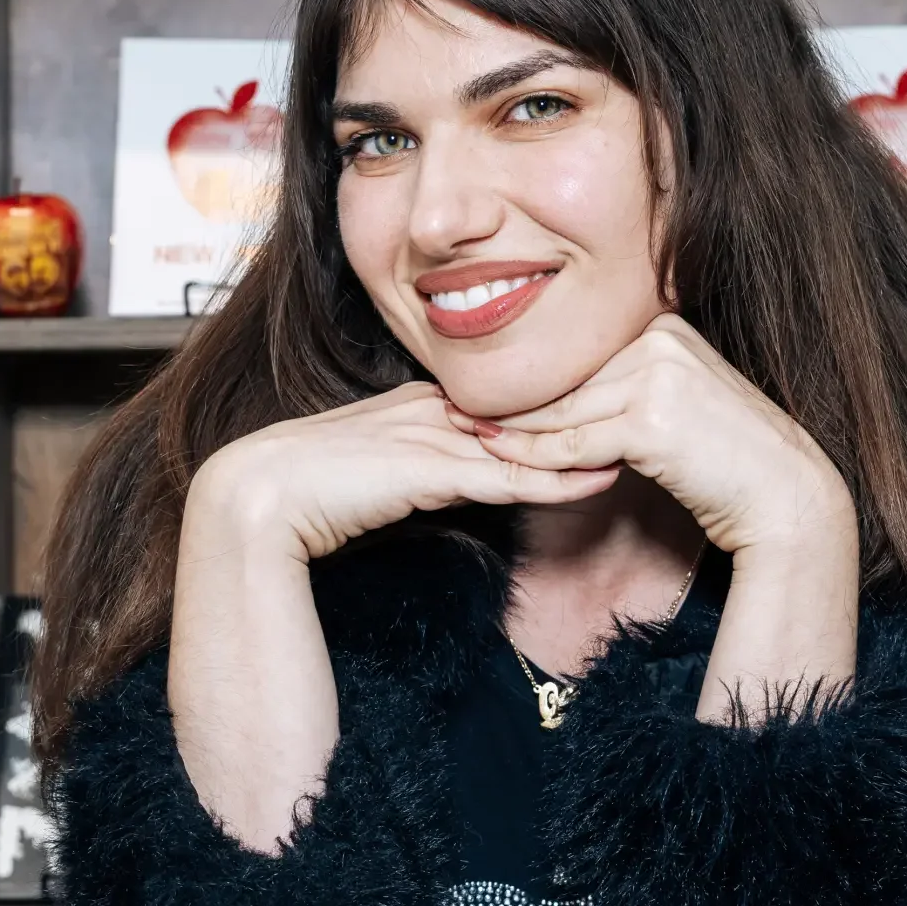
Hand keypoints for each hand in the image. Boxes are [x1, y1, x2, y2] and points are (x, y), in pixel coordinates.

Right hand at [189, 381, 618, 562]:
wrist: (254, 502)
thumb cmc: (303, 497)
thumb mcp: (374, 480)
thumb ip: (416, 478)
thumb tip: (452, 489)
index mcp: (416, 406)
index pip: (504, 404)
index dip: (560, 404)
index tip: (611, 403)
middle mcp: (430, 411)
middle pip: (526, 412)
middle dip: (590, 410)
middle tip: (652, 409)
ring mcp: (430, 437)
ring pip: (526, 442)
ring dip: (587, 444)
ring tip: (647, 442)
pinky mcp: (427, 471)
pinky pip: (506, 475)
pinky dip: (556, 478)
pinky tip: (599, 478)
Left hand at [445, 315, 854, 558]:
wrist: (786, 495)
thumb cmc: (733, 460)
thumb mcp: (680, 405)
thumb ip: (631, 387)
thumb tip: (572, 397)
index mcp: (665, 325)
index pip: (580, 355)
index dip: (533, 376)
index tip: (482, 388)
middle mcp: (659, 340)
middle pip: (567, 377)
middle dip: (511, 399)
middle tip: (453, 409)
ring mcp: (656, 376)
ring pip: (563, 411)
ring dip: (512, 431)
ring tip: (466, 435)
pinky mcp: (651, 421)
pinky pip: (575, 443)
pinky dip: (538, 458)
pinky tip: (505, 463)